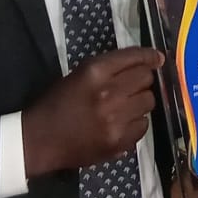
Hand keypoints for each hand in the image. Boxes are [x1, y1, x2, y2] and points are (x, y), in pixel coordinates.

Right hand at [23, 46, 161, 176]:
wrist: (40, 140)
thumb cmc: (57, 103)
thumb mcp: (78, 75)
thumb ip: (109, 68)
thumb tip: (145, 63)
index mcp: (95, 72)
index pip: (134, 58)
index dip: (150, 57)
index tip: (157, 59)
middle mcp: (109, 92)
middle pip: (146, 79)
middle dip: (143, 80)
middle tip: (133, 86)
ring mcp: (116, 118)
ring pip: (149, 102)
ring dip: (140, 102)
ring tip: (126, 106)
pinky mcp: (119, 140)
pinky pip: (144, 126)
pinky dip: (137, 123)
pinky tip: (123, 123)